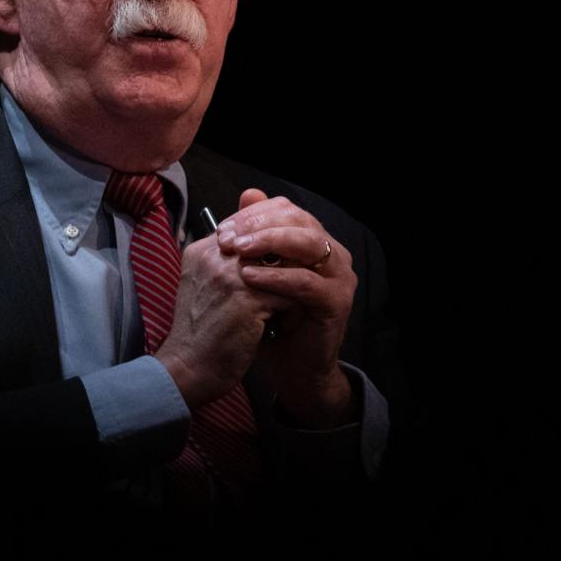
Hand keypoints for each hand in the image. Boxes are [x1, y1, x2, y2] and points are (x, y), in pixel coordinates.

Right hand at [155, 234, 290, 409]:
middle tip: (288, 289)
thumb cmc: (201, 331)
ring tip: (287, 306)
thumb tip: (264, 246)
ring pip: (283, 266)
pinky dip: (291, 308)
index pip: (250, 231)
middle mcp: (214, 256)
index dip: (268, 252)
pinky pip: (288, 293)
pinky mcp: (248, 299)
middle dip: (284, 266)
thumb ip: (227, 262)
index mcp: (202, 250)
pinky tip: (283, 322)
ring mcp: (230, 276)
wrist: (189, 368)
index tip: (272, 276)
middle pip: (269, 244)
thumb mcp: (206, 286)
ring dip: (290, 286)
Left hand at [217, 189, 357, 427]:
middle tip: (226, 237)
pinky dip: (276, 277)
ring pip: (307, 243)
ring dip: (269, 243)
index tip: (221, 228)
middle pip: (298, 220)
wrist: (289, 367)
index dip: (252, 214)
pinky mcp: (337, 302)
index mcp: (312, 241)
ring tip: (237, 250)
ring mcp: (339, 276)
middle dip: (258, 224)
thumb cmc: (269, 319)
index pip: (286, 210)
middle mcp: (332, 253)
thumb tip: (248, 193)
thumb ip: (254, 238)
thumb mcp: (255, 274)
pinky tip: (249, 278)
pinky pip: (306, 282)